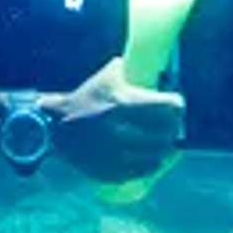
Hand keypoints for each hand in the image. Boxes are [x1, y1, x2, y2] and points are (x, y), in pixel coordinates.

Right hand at [41, 57, 184, 185]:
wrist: (56, 127)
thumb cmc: (85, 98)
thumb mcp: (106, 76)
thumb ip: (129, 68)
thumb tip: (152, 61)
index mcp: (123, 104)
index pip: (167, 107)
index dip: (176, 105)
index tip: (177, 105)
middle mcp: (122, 130)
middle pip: (166, 133)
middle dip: (172, 127)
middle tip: (172, 124)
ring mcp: (117, 154)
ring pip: (158, 154)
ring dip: (163, 146)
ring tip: (163, 140)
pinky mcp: (113, 171)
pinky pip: (143, 171)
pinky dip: (150, 163)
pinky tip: (149, 155)